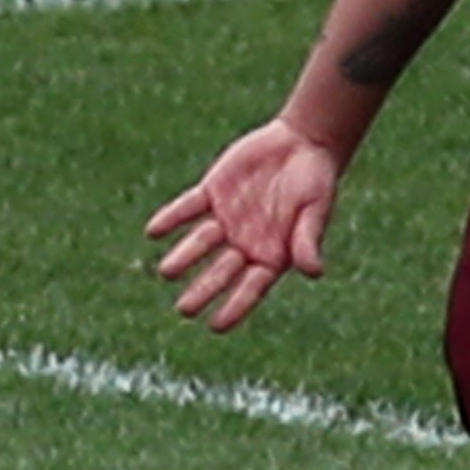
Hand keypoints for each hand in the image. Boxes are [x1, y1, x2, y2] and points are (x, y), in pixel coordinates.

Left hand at [146, 117, 347, 331]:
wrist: (303, 143)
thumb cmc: (316, 183)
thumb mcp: (315, 212)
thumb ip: (307, 241)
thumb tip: (314, 273)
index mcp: (271, 256)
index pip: (250, 289)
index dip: (234, 307)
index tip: (216, 326)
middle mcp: (244, 243)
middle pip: (220, 271)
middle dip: (203, 290)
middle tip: (184, 310)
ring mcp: (226, 219)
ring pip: (200, 242)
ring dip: (183, 257)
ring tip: (166, 272)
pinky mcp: (213, 192)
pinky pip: (188, 208)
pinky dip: (171, 218)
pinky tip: (153, 231)